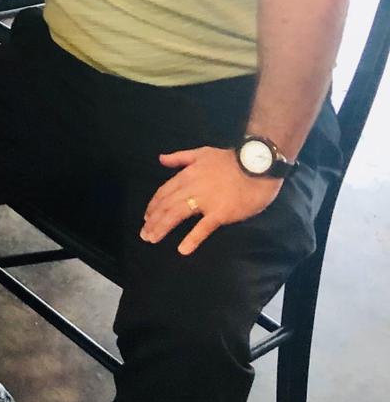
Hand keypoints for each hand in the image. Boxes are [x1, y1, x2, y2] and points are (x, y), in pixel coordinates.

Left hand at [141, 147, 281, 255]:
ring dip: (162, 228)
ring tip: (152, 239)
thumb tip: (160, 159)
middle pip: (166, 205)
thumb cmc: (231, 160)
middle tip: (144, 234)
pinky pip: (203, 227)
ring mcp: (205, 201)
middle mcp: (191, 188)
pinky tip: (183, 249)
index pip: (163, 192)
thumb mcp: (202, 152)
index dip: (153, 206)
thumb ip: (180, 157)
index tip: (146, 217)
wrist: (257, 165)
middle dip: (153, 220)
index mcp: (186, 175)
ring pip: (177, 215)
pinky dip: (192, 239)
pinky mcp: (220, 213)